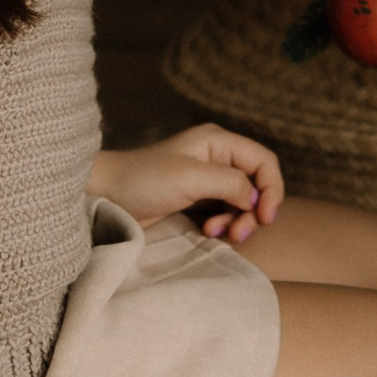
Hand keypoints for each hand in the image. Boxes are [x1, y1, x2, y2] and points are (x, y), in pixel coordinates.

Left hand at [87, 126, 285, 244]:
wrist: (105, 196)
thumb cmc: (143, 181)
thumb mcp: (190, 178)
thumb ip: (230, 183)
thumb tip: (256, 198)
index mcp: (218, 142)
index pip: (263, 162)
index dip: (272, 189)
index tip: (266, 217)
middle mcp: (217, 158)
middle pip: (256, 185)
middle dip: (253, 211)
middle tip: (239, 234)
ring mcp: (207, 180)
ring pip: (242, 203)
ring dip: (237, 221)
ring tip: (216, 234)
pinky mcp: (197, 200)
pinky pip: (225, 213)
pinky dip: (223, 225)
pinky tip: (208, 233)